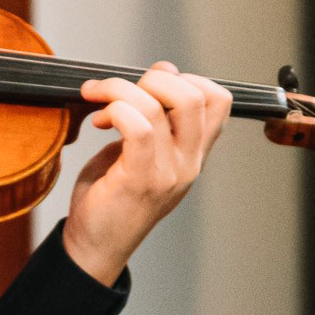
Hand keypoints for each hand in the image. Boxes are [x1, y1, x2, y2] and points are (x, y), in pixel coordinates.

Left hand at [64, 64, 232, 284]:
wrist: (95, 246)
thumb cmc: (112, 196)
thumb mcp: (139, 148)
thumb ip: (154, 113)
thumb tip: (165, 69)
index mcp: (193, 153)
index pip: (218, 100)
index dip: (186, 78)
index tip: (151, 85)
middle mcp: (189, 163)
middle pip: (195, 95)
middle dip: (154, 79)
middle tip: (123, 91)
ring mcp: (169, 173)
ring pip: (158, 106)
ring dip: (119, 90)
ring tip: (98, 99)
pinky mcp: (141, 180)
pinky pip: (137, 127)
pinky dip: (114, 111)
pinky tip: (99, 121)